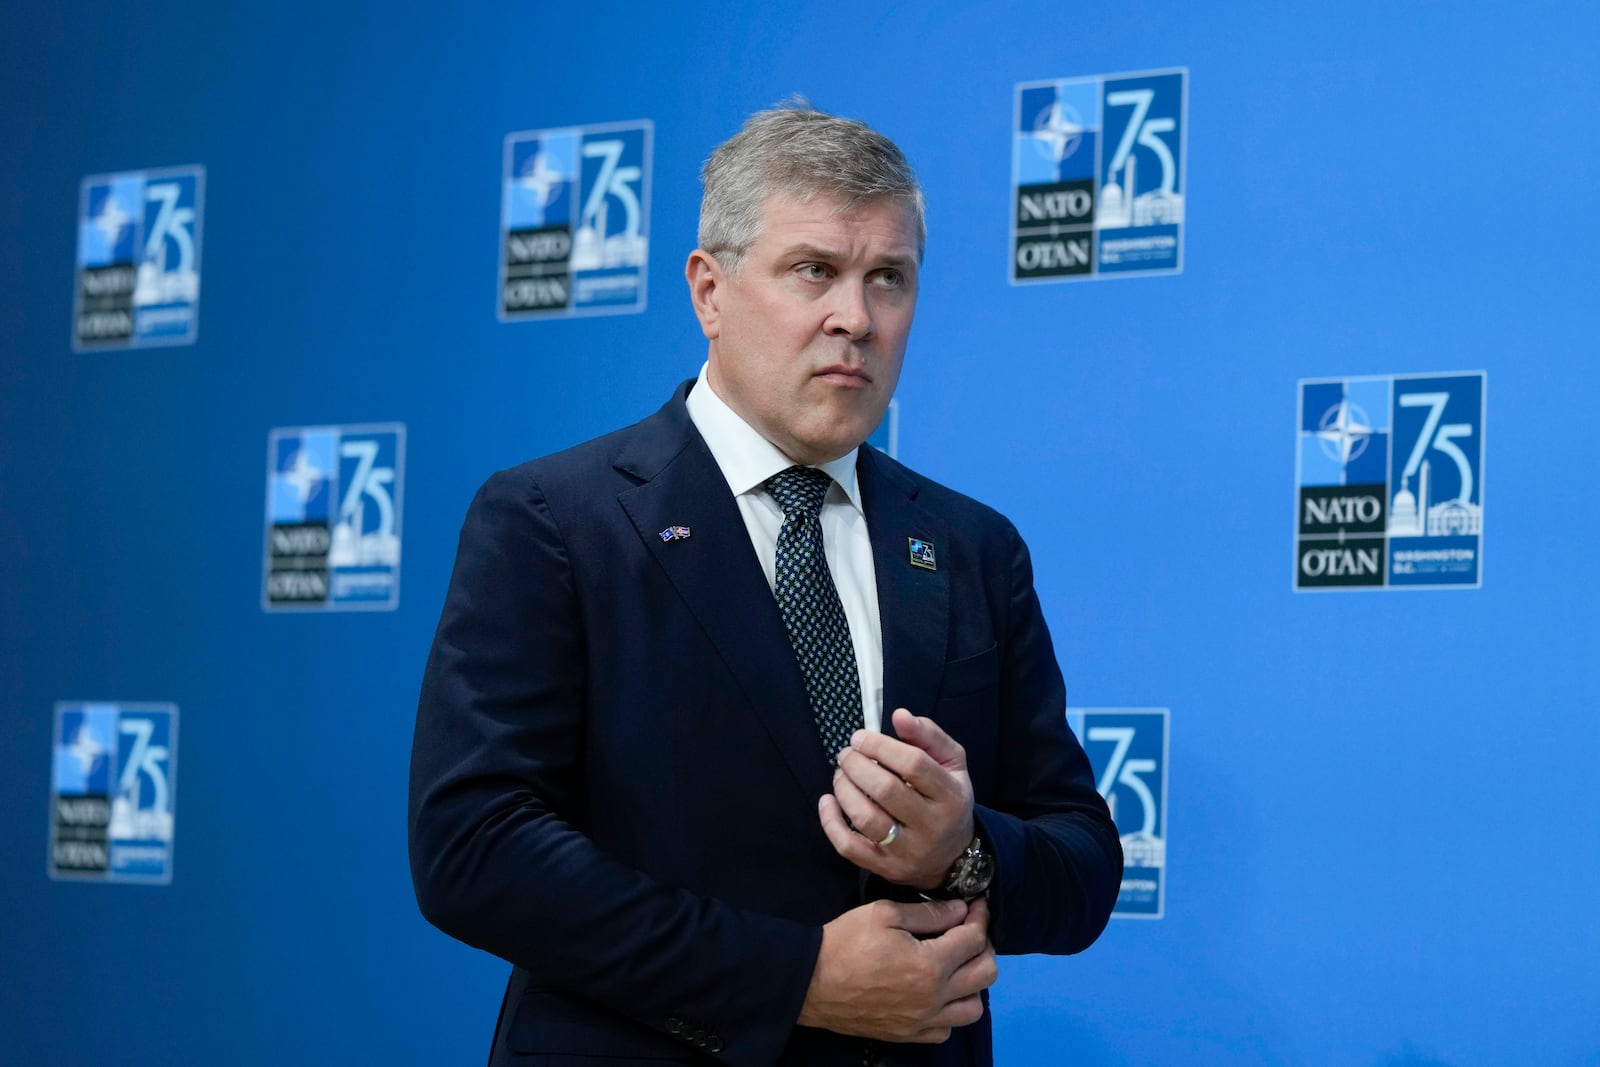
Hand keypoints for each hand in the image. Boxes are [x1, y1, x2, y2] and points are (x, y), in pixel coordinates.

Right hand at [796, 897, 995, 1042]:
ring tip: (955, 965)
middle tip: (968, 931)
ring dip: (973, 983)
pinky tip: (937, 993)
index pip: (974, 938)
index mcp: (930, 965)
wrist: (811, 982)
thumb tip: (961, 910)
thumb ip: (928, 913)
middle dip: (984, 946)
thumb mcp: (884, 913)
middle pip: (986, 973)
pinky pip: (947, 1030)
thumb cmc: (845, 942)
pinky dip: (951, 1011)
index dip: (980, 916)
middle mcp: (934, 998)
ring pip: (974, 1008)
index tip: (975, 905)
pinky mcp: (909, 1035)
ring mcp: (923, 1021)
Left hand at [819, 708, 974, 890]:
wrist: (953, 857)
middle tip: (846, 754)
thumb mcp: (951, 764)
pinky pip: (850, 848)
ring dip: (844, 790)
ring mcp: (908, 851)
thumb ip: (928, 735)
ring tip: (840, 774)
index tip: (860, 737)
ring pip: (867, 819)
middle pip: (886, 790)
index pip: (914, 764)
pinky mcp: (886, 868)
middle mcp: (932, 826)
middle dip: (857, 766)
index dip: (881, 746)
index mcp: (951, 796)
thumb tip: (899, 715)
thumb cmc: (947, 800)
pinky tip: (827, 801)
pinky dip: (831, 823)